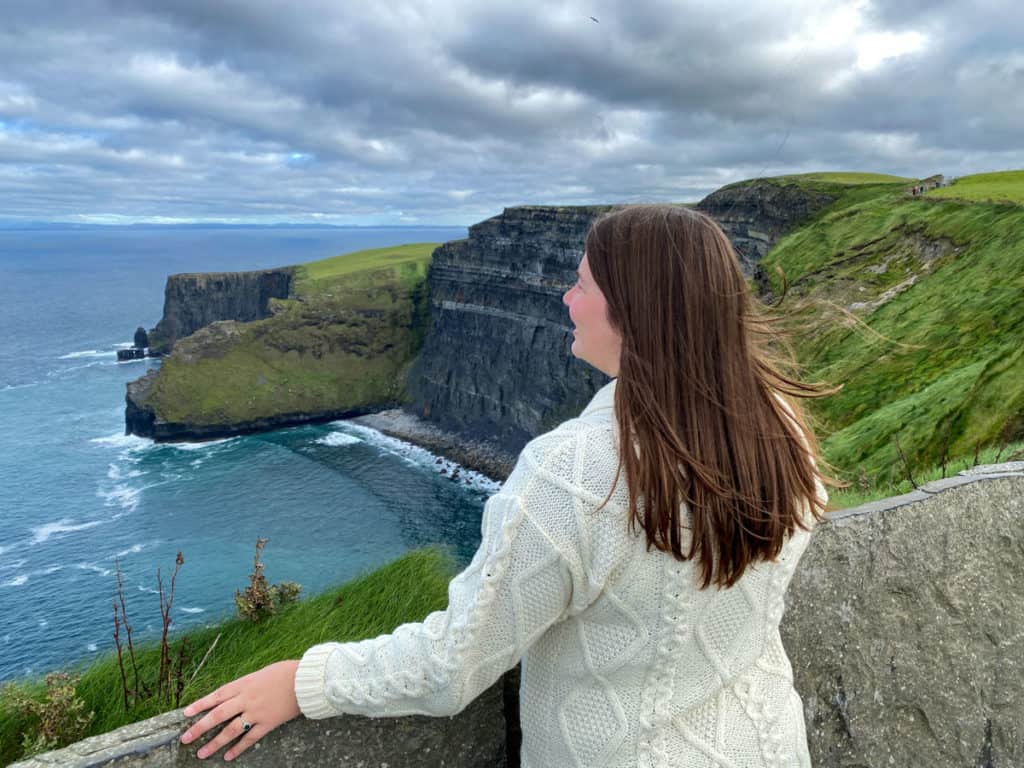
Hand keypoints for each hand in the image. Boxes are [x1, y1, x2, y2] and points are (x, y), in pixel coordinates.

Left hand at [179, 659, 301, 760]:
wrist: (306, 680)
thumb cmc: (285, 672)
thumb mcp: (261, 674)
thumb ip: (246, 686)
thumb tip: (232, 696)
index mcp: (244, 683)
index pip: (217, 695)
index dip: (200, 704)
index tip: (186, 714)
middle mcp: (247, 698)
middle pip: (218, 714)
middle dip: (200, 727)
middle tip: (185, 738)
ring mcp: (257, 712)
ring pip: (231, 730)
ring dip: (215, 743)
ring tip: (201, 753)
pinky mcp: (268, 723)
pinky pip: (250, 738)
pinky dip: (238, 748)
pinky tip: (228, 756)